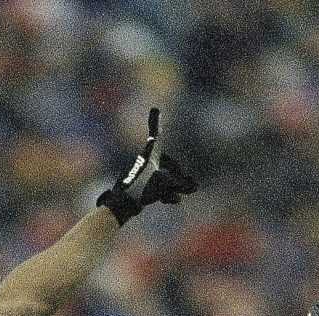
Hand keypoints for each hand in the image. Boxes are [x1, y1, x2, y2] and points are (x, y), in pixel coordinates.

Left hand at [96, 108, 197, 224]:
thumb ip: (181, 184)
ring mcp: (147, 176)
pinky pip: (161, 189)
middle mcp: (148, 163)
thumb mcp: (164, 182)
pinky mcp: (145, 189)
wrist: (123, 203)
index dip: (156, 123)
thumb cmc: (141, 188)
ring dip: (175, 187)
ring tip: (176, 195)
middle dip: (177, 175)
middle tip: (183, 184)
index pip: (156, 137)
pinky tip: (170, 200)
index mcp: (149, 155)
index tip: (155, 109)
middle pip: (169, 166)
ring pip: (167, 179)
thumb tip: (195, 188)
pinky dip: (167, 194)